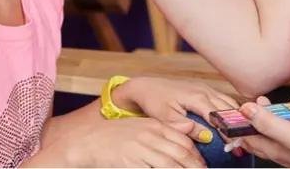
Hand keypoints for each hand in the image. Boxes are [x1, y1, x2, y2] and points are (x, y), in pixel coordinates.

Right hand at [64, 116, 204, 166]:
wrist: (86, 140)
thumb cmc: (113, 136)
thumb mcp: (140, 128)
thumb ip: (162, 131)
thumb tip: (186, 133)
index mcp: (154, 126)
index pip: (183, 141)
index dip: (196, 157)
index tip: (202, 167)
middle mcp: (150, 135)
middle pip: (181, 153)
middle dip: (195, 167)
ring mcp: (141, 149)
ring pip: (170, 164)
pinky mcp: (131, 162)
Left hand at [115, 77, 238, 144]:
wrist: (147, 87)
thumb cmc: (154, 101)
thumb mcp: (167, 117)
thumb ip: (187, 127)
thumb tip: (206, 136)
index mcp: (198, 97)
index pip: (220, 117)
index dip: (230, 132)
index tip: (237, 145)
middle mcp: (206, 90)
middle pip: (229, 110)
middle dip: (238, 127)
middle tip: (245, 143)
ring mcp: (207, 89)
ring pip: (230, 104)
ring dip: (238, 119)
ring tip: (244, 136)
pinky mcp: (205, 90)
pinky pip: (224, 100)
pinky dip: (232, 112)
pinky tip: (236, 123)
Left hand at [236, 97, 289, 166]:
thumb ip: (270, 123)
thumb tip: (245, 109)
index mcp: (276, 150)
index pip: (247, 138)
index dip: (235, 126)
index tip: (226, 113)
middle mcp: (285, 151)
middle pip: (261, 135)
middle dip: (253, 118)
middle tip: (250, 103)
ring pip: (279, 131)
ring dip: (273, 116)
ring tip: (270, 103)